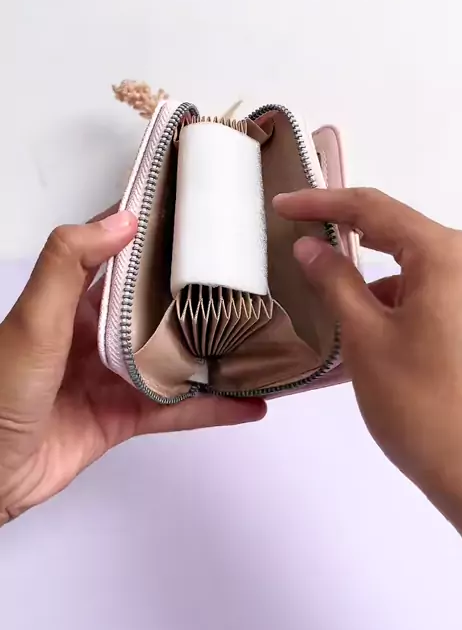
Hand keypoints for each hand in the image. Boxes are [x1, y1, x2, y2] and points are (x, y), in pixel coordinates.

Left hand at [0, 210, 265, 525]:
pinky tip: (248, 402)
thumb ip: (69, 265)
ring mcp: (112, 375)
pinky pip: (176, 409)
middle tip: (247, 271)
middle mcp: (95, 332)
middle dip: (196, 289)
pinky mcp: (122, 417)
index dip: (152, 231)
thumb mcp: (34, 319)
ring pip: (174, 356)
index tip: (195, 213)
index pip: (117, 252)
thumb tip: (122, 221)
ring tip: (259, 335)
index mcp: (71, 299)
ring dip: (213, 349)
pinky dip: (213, 408)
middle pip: (156, 303)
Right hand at [274, 188, 461, 556]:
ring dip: (371, 279)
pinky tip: (364, 331)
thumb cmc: (421, 406)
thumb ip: (334, 281)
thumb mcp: (365, 338)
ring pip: (411, 266)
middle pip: (396, 231)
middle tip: (299, 237)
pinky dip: (393, 303)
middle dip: (346, 235)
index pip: (372, 208)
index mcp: (445, 254)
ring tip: (325, 299)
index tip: (284, 204)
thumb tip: (310, 247)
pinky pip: (428, 293)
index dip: (321, 203)